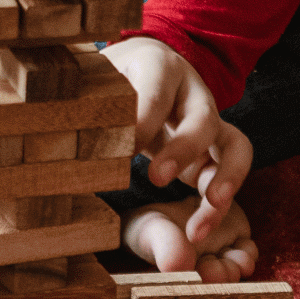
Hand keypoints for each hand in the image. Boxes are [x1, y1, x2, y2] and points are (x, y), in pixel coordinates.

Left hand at [102, 37, 256, 280]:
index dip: (142, 120)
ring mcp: (210, 121)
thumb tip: (65, 132)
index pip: (155, 90)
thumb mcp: (97, 80)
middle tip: (155, 178)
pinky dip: (220, 201)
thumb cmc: (112, 79)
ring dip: (224, 178)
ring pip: (235, 145)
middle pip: (202, 116)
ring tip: (207, 210)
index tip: (122, 149)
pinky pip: (231, 171)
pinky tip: (197, 231)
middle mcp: (192, 92)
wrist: (141, 69)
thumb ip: (87, 102)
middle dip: (183, 149)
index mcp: (158, 67)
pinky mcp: (216, 149)